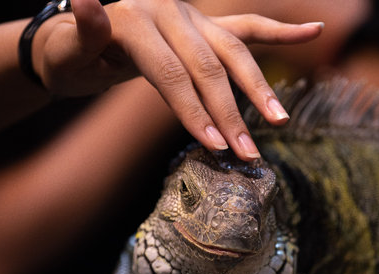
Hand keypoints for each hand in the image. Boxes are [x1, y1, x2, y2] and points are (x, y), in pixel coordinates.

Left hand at [34, 0, 322, 159]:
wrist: (79, 38)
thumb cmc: (70, 55)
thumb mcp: (66, 50)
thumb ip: (83, 30)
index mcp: (137, 20)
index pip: (171, 72)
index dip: (193, 110)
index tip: (214, 147)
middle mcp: (170, 13)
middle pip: (208, 67)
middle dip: (229, 113)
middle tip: (248, 154)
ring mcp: (192, 16)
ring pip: (234, 51)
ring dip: (258, 88)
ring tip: (279, 120)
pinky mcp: (205, 24)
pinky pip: (246, 26)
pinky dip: (280, 31)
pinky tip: (313, 30)